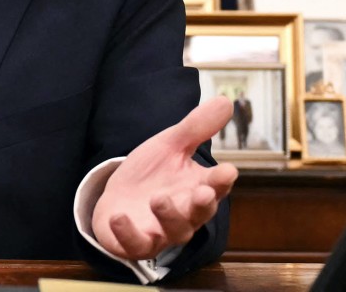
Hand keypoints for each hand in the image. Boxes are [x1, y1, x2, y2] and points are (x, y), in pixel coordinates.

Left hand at [92, 96, 238, 259]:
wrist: (119, 198)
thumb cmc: (152, 173)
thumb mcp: (169, 146)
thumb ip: (195, 128)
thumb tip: (225, 101)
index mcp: (197, 188)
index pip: (216, 185)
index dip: (221, 180)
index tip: (227, 170)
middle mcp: (185, 213)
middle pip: (199, 212)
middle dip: (202, 204)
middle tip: (203, 192)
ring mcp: (161, 230)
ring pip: (173, 231)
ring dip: (168, 215)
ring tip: (158, 198)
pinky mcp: (136, 242)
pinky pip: (135, 244)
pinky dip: (128, 234)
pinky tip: (118, 217)